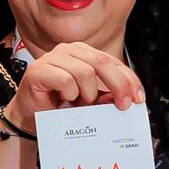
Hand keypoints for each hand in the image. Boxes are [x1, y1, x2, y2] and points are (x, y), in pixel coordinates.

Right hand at [8, 40, 144, 120]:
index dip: (128, 79)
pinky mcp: (38, 70)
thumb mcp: (90, 102)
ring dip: (87, 94)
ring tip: (80, 104)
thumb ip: (107, 96)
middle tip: (123, 105)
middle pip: (102, 62)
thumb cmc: (60, 107)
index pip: (113, 61)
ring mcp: (52, 58)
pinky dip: (69, 93)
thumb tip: (128, 97)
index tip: (138, 98)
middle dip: (117, 85)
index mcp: (84, 53)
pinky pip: (64, 79)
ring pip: (84, 72)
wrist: (30, 118)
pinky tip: (64, 100)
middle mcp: (69, 51)